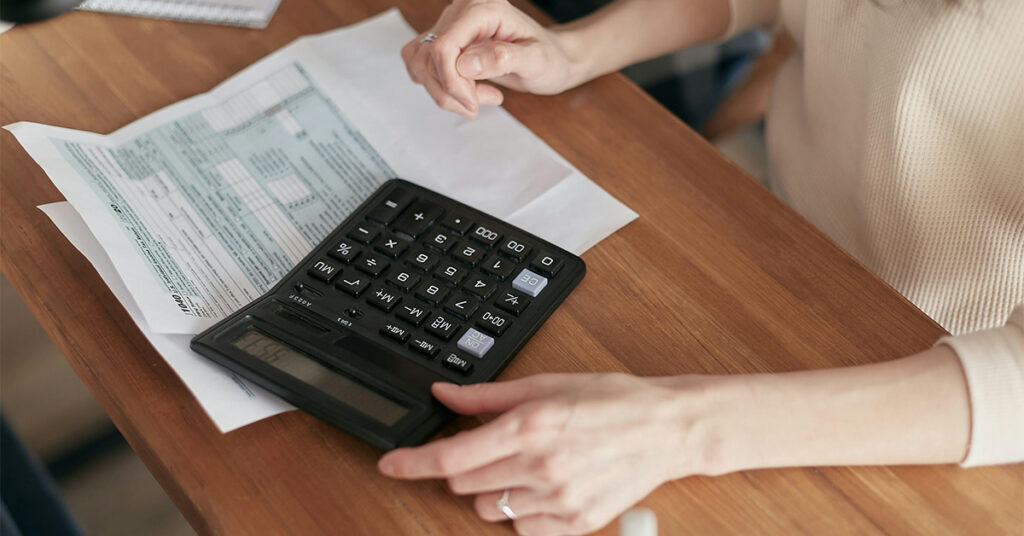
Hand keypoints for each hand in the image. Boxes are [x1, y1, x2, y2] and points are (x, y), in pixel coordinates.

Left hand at [378, 373, 699, 534]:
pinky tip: (546, 485)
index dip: (411, 463)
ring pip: (490, 508)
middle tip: (492, 447)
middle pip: (463, 483)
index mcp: (528, 426)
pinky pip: (523, 527)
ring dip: (493, 489)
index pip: (450, 456)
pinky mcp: (574, 523)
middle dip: (464, 466)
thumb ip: (487, 396)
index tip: (390, 464)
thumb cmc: (612, 401)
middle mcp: (539, 466)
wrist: (666, 430)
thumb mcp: (546, 384)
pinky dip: (523, 509)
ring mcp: (557, 500)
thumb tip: (443, 395)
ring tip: (525, 465)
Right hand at [401, 0, 583, 117]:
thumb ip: (503, 58)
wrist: (552, 59)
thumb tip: (466, 64)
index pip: (444, 46)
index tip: (473, 102)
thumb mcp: (536, 61)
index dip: (452, 82)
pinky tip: (465, 89)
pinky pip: (420, 63)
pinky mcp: (445, 40)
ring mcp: (451, 24)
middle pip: (428, 56)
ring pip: (419, 62)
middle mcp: (463, 10)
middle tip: (479, 102)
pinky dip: (438, 85)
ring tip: (477, 97)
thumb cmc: (549, 58)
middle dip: (450, 90)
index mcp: (484, 8)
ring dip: (443, 91)